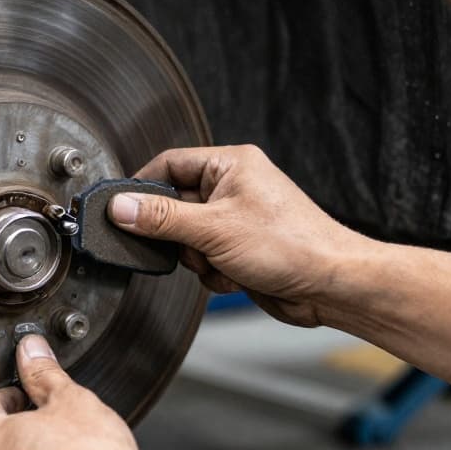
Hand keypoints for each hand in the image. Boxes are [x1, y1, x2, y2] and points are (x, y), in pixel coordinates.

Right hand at [109, 144, 370, 326]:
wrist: (330, 285)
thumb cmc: (291, 245)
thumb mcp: (213, 229)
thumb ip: (161, 218)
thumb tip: (120, 207)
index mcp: (230, 165)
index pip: (169, 164)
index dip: (143, 187)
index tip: (121, 209)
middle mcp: (233, 187)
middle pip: (174, 205)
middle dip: (177, 235)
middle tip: (187, 246)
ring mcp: (237, 219)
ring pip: (186, 237)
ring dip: (196, 257)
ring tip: (221, 262)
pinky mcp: (240, 248)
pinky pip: (204, 258)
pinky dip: (212, 271)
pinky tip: (234, 275)